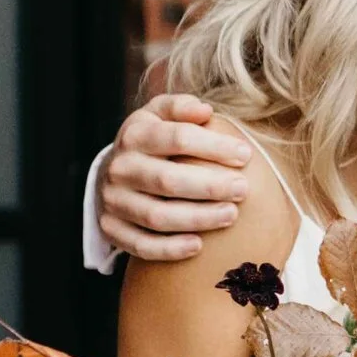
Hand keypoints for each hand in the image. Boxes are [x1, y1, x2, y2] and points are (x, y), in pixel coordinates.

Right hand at [98, 95, 255, 262]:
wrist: (114, 171)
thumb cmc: (151, 140)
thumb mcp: (159, 114)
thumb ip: (180, 106)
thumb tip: (204, 110)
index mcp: (134, 134)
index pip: (177, 138)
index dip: (214, 146)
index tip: (245, 155)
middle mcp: (120, 167)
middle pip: (167, 180)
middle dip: (210, 186)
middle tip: (243, 189)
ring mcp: (113, 200)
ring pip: (157, 216)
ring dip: (198, 219)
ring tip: (231, 215)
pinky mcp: (111, 229)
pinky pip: (141, 245)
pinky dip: (170, 249)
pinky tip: (198, 246)